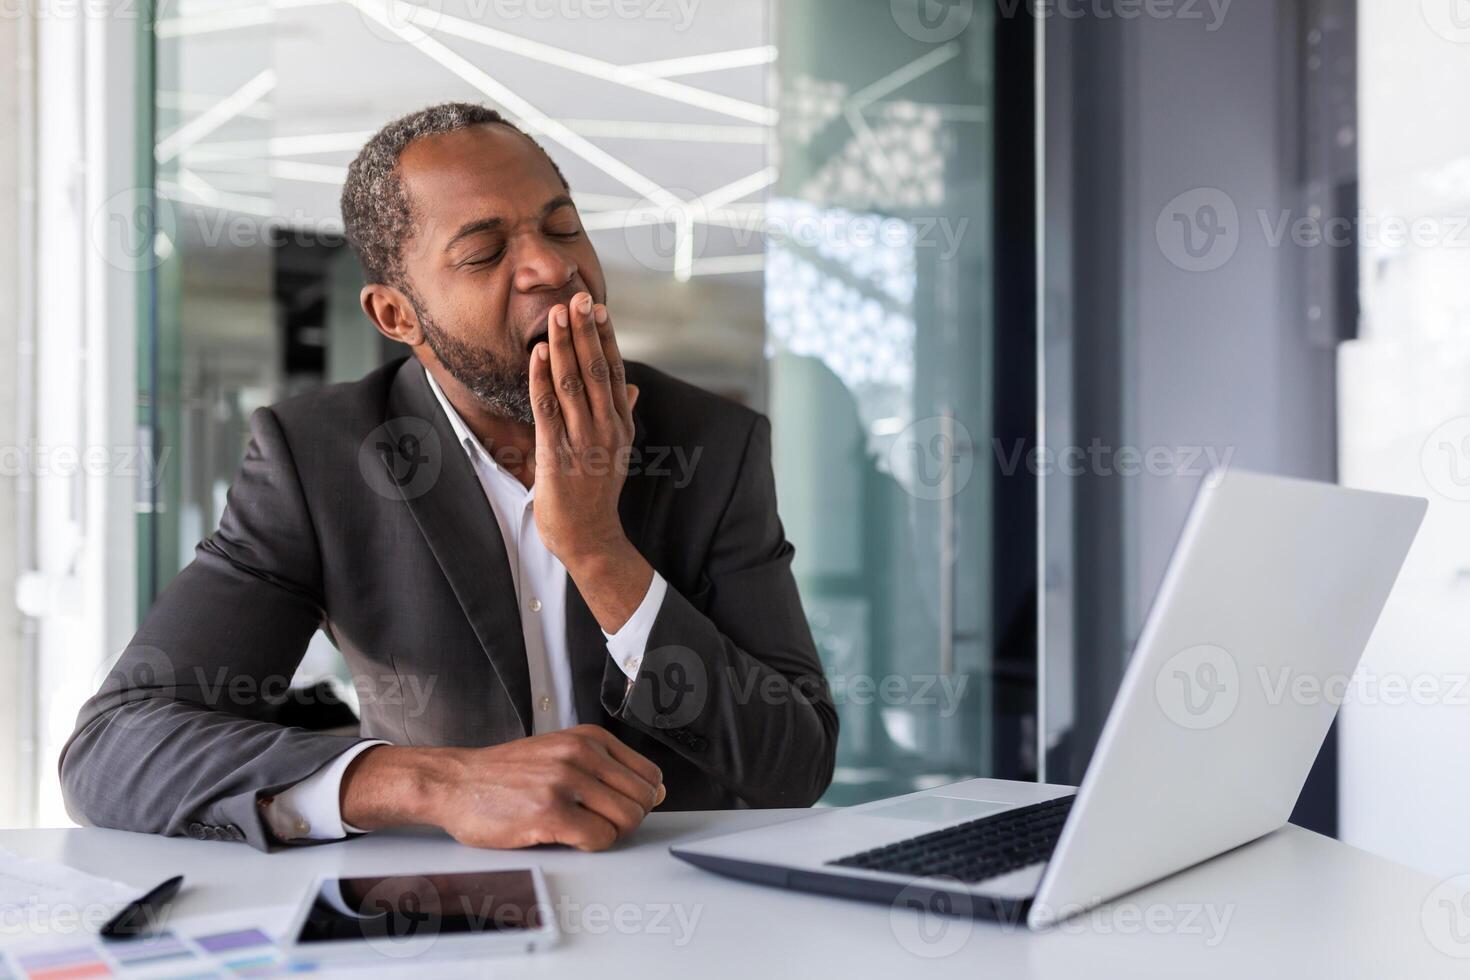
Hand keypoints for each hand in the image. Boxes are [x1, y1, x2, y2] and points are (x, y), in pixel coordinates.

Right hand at [341, 725, 666, 850]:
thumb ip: (607, 767)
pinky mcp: (549, 812)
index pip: (649, 775)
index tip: (615, 807)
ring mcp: (565, 782)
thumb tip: (656, 791)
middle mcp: (580, 754)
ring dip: (607, 833)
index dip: (638, 800)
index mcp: (588, 738)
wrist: (455, 782)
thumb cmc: (505, 774)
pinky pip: (598, 838)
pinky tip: (565, 836)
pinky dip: (588, 845)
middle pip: (642, 800)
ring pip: (626, 820)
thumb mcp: (561, 752)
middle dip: (626, 820)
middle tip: (596, 823)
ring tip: (578, 829)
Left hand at [528, 292, 639, 567]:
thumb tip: (633, 385)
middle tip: (578, 297)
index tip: (598, 308)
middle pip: (597, 370)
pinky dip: (542, 380)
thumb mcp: (616, 451)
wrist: (590, 538)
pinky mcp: (558, 456)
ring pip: (573, 384)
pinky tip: (537, 355)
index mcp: (620, 425)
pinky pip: (548, 410)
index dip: (606, 338)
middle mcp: (606, 429)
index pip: (615, 371)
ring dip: (563, 346)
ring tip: (556, 315)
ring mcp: (584, 442)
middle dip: (585, 332)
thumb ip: (623, 415)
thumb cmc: (596, 494)